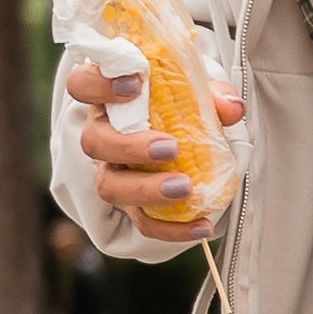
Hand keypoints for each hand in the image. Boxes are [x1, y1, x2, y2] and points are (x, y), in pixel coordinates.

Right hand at [64, 57, 245, 235]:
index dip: (99, 84)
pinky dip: (171, 229)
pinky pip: (141, 221)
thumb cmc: (181, 100)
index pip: (82, 84)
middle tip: (170, 147)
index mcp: (108, 97)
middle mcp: (102, 133)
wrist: (185, 131)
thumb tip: (230, 108)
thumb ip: (213, 92)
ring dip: (145, 189)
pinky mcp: (131, 203)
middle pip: (94, 141)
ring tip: (184, 188)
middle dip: (129, 146)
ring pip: (109, 185)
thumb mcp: (198, 88)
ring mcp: (111, 170)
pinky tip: (202, 226)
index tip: (135, 84)